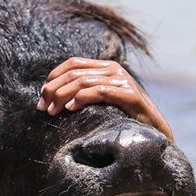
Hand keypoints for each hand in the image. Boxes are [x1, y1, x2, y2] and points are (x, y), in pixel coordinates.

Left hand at [38, 57, 173, 141]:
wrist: (154, 132)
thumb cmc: (121, 118)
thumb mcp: (99, 102)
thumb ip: (81, 93)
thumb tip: (49, 98)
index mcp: (104, 67)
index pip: (72, 63)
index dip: (53, 77)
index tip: (41, 97)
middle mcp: (113, 69)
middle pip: (74, 73)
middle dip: (53, 90)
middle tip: (43, 108)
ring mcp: (122, 80)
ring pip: (82, 82)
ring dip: (62, 96)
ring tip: (53, 111)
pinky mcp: (129, 95)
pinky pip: (99, 91)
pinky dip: (81, 99)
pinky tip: (70, 109)